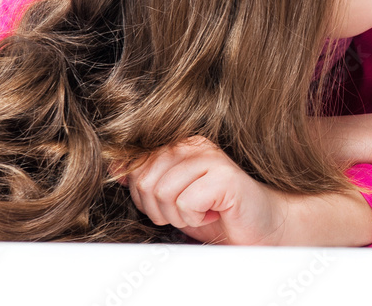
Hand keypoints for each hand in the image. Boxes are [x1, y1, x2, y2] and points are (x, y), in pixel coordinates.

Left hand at [115, 135, 289, 244]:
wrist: (257, 226)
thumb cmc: (214, 212)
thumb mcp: (171, 197)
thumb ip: (145, 179)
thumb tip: (114, 166)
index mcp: (179, 144)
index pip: (135, 166)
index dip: (143, 195)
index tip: (170, 204)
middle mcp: (194, 144)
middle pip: (146, 180)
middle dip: (159, 208)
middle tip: (186, 212)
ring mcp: (211, 158)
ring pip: (163, 192)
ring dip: (179, 216)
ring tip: (200, 213)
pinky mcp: (225, 177)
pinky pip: (186, 203)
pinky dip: (196, 219)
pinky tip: (213, 214)